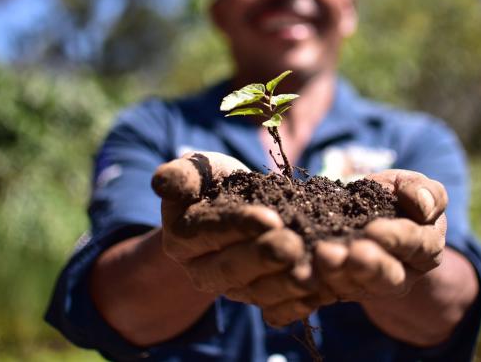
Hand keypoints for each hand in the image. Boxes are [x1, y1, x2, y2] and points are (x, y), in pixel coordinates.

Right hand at [151, 151, 321, 325]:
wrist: (233, 208)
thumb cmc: (214, 183)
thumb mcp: (197, 170)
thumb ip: (181, 175)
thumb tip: (161, 183)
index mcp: (183, 237)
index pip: (210, 232)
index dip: (238, 226)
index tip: (270, 218)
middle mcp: (202, 270)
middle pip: (231, 269)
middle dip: (264, 258)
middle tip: (293, 246)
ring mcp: (232, 289)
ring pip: (256, 293)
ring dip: (284, 284)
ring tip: (310, 273)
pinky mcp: (259, 299)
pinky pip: (275, 310)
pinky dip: (297, 305)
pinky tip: (319, 293)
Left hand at [313, 169, 447, 300]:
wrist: (367, 214)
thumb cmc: (397, 197)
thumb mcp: (412, 187)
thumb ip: (424, 191)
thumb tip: (423, 205)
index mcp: (426, 248)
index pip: (415, 245)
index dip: (395, 238)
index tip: (372, 229)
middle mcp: (402, 274)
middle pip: (389, 278)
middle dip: (368, 266)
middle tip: (349, 253)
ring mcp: (371, 286)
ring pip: (357, 286)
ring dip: (339, 273)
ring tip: (324, 256)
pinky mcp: (343, 289)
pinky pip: (331, 288)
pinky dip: (318, 277)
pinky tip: (305, 265)